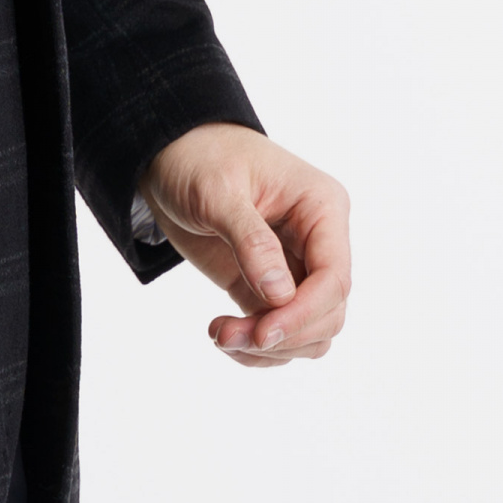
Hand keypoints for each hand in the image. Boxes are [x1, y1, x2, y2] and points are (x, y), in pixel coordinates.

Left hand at [141, 123, 351, 367]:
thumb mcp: (218, 191)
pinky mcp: (268, 286)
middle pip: (328, 313)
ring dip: (268, 347)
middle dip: (282, 335)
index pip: (334, 277)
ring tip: (219, 334)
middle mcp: (318, 240)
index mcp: (321, 207)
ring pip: (309, 332)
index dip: (304, 313)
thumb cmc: (197, 158)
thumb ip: (250, 240)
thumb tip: (281, 295)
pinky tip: (224, 335)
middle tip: (225, 335)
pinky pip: (282, 333)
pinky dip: (258, 348)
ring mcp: (296, 266)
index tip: (261, 333)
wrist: (168, 155)